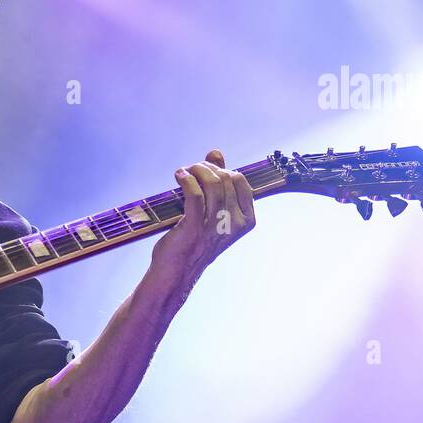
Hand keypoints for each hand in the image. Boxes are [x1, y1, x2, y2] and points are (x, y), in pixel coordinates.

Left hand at [150, 149, 255, 285]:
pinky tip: (179, 176)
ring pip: (211, 184)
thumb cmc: (195, 240)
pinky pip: (194, 194)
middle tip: (191, 171)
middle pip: (224, 179)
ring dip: (195, 171)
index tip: (205, 171)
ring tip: (183, 172)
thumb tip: (216, 153)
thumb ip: (218, 183)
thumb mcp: (213, 212)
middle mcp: (234, 223)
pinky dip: (186, 180)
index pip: (239, 180)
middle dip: (206, 168)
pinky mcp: (195, 227)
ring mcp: (216, 226)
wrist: (177, 270)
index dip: (221, 170)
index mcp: (246, 220)